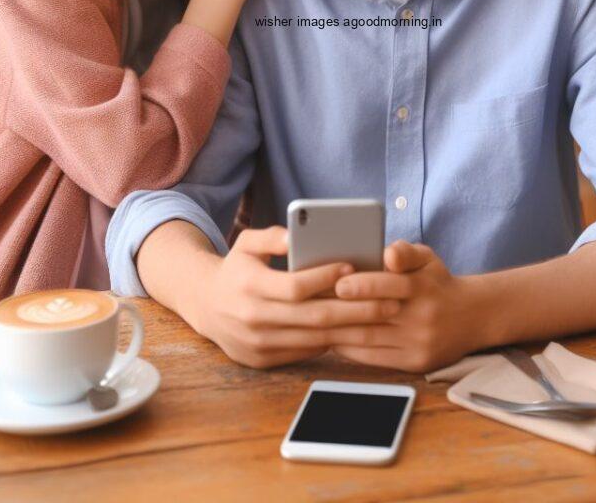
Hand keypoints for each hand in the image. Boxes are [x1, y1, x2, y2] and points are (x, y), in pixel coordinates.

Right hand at [188, 226, 402, 369]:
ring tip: (383, 317)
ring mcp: (258, 344)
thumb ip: (271, 236)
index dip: (325, 277)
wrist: (206, 306)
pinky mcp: (264, 360)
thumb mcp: (245, 243)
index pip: (296, 286)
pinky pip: (306, 352)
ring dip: (353, 330)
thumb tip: (296, 234)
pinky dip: (334, 342)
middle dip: (356, 310)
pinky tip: (359, 331)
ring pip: (315, 339)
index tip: (353, 267)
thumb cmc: (236, 269)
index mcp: (248, 287)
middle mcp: (253, 319)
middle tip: (390, 300)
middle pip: (314, 317)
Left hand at [326, 240, 481, 372]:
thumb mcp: (428, 258)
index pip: (390, 284)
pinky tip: (333, 338)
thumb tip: (388, 254)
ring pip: (370, 338)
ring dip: (338, 331)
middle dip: (341, 309)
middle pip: (374, 314)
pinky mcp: (415, 363)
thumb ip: (406, 251)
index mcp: (424, 285)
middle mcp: (423, 316)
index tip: (336, 283)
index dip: (361, 284)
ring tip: (314, 321)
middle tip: (312, 303)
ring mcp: (419, 342)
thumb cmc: (437, 282)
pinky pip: (375, 357)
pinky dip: (350, 349)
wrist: (471, 316)